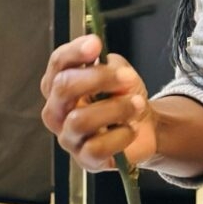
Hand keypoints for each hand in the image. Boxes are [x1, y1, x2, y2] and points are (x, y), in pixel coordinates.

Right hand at [40, 34, 156, 171]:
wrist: (145, 126)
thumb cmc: (124, 96)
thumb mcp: (120, 72)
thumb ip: (109, 66)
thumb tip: (103, 62)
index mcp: (60, 83)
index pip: (58, 63)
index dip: (74, 51)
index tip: (95, 44)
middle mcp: (57, 110)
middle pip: (63, 88)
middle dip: (98, 78)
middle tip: (128, 77)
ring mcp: (68, 137)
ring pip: (79, 120)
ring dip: (115, 108)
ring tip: (137, 104)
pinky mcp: (84, 159)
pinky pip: (96, 147)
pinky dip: (120, 135)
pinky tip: (131, 129)